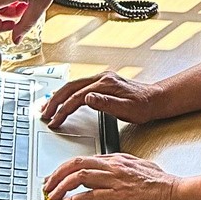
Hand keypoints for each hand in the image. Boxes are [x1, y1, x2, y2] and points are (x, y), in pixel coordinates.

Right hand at [42, 70, 168, 129]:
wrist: (155, 99)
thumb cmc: (143, 106)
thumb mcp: (127, 109)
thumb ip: (106, 104)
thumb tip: (87, 98)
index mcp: (105, 84)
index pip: (77, 97)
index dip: (63, 110)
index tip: (55, 121)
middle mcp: (101, 78)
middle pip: (70, 88)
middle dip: (54, 101)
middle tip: (44, 115)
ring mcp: (101, 79)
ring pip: (73, 86)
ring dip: (58, 96)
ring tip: (47, 108)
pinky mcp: (102, 83)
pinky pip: (79, 86)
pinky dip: (67, 94)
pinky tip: (63, 100)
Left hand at [44, 152, 178, 199]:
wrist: (173, 195)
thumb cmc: (161, 185)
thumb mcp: (140, 168)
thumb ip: (123, 168)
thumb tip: (113, 172)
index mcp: (118, 160)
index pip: (86, 159)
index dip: (67, 168)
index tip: (57, 176)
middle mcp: (113, 167)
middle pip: (76, 164)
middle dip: (57, 174)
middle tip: (47, 185)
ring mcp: (114, 180)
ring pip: (78, 177)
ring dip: (60, 187)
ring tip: (52, 197)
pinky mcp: (115, 196)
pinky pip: (87, 197)